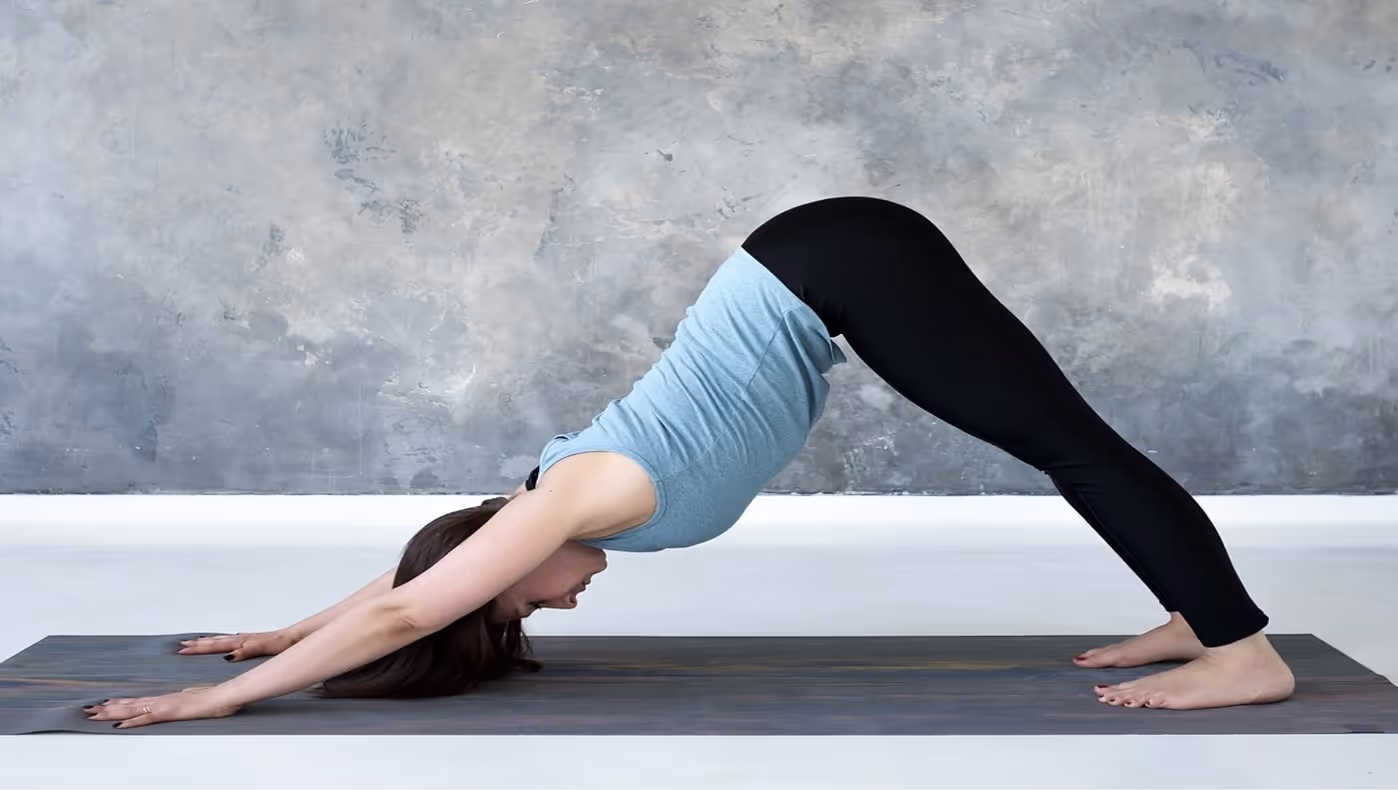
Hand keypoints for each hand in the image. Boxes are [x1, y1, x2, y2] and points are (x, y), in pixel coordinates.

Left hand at [83, 686, 242, 728]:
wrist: (226, 695)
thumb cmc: (217, 698)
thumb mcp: (199, 697)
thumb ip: (189, 695)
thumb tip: (184, 693)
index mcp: (169, 698)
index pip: (139, 701)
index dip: (122, 703)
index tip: (106, 703)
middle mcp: (163, 700)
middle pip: (130, 705)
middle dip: (108, 708)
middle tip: (89, 710)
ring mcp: (165, 705)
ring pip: (133, 710)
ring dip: (112, 713)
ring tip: (94, 715)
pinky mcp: (170, 712)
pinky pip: (146, 718)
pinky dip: (131, 721)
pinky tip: (119, 724)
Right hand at [178, 630, 297, 661]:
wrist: (297, 636)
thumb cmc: (284, 643)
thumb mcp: (266, 647)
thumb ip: (248, 650)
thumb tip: (230, 655)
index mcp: (244, 641)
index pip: (217, 645)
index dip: (200, 648)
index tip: (182, 650)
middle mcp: (243, 639)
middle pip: (217, 641)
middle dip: (199, 644)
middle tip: (181, 646)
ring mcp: (248, 639)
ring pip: (223, 640)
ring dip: (208, 641)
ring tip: (194, 642)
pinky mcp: (253, 641)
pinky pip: (232, 640)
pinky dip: (222, 641)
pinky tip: (222, 644)